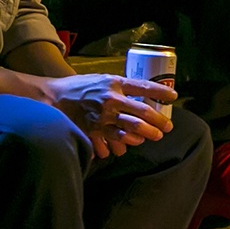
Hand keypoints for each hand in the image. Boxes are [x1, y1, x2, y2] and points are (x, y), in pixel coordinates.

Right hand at [45, 74, 174, 158]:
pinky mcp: (93, 131)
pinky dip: (119, 148)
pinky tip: (121, 149)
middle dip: (158, 122)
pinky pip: (112, 144)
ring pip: (131, 130)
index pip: (144, 86)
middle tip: (166, 128)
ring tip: (149, 138)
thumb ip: (123, 87)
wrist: (55, 96)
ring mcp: (102, 116)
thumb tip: (148, 97)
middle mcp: (110, 99)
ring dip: (143, 137)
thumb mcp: (104, 79)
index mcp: (115, 83)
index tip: (174, 97)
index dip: (162, 92)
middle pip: (142, 112)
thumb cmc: (83, 87)